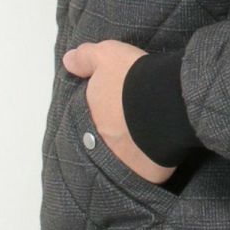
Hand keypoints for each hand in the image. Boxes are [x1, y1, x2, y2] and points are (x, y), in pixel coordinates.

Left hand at [62, 39, 176, 186]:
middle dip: (115, 134)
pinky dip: (152, 164)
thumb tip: (67, 61)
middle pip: (105, 141)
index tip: (114, 109)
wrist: (162, 99)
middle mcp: (100, 144)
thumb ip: (85, 58)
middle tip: (131, 123)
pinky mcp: (147, 174)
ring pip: (125, 157)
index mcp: (90, 116)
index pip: (90, 120)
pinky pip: (148, 171)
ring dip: (132, 150)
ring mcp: (123, 162)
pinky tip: (160, 152)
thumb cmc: (131, 77)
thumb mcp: (107, 55)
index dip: (102, 114)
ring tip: (148, 137)